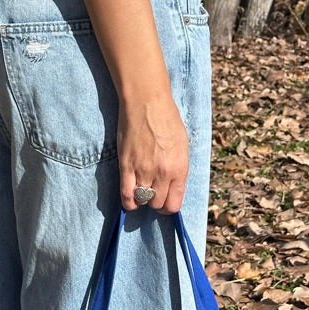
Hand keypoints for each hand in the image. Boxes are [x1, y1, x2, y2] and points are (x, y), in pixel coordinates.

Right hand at [117, 93, 189, 214]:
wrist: (147, 102)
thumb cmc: (167, 119)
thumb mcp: (182, 146)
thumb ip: (178, 168)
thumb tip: (173, 186)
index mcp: (180, 169)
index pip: (174, 204)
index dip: (168, 207)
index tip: (164, 202)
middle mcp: (163, 173)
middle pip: (157, 204)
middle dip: (155, 202)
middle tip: (152, 193)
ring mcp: (144, 170)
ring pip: (142, 201)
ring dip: (142, 200)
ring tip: (141, 191)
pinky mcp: (126, 166)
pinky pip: (126, 194)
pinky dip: (128, 201)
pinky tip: (130, 198)